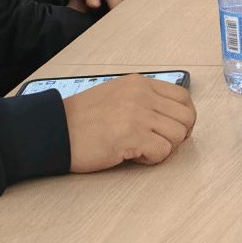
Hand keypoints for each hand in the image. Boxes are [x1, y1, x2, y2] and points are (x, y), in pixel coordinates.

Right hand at [64, 74, 195, 171]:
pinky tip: (134, 156)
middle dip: (178, 135)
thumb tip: (168, 116)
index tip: (174, 129)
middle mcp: (142, 95)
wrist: (54, 130)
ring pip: (179, 135)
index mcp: (139, 83)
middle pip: (186, 117)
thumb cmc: (81, 119)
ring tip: (141, 149)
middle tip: (159, 143)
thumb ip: (142, 99)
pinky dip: (152, 159)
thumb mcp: (116, 95)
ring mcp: (138, 114)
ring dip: (164, 148)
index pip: (183, 97)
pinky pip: (163, 151)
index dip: (184, 117)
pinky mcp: (132, 137)